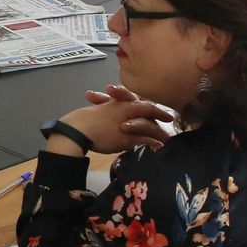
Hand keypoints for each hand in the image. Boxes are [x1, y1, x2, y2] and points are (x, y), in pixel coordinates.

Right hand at [53, 87, 176, 154]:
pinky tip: (159, 146)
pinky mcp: (128, 135)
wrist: (78, 129)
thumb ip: (107, 110)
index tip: (156, 105)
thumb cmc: (83, 121)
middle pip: (148, 109)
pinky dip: (153, 142)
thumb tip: (113, 115)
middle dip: (159, 113)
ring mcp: (128, 121)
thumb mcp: (98, 112)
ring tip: (167, 134)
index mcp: (119, 102)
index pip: (138, 100)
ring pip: (149, 124)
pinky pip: (145, 138)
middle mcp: (126, 108)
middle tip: (169, 117)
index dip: (149, 103)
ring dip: (158, 129)